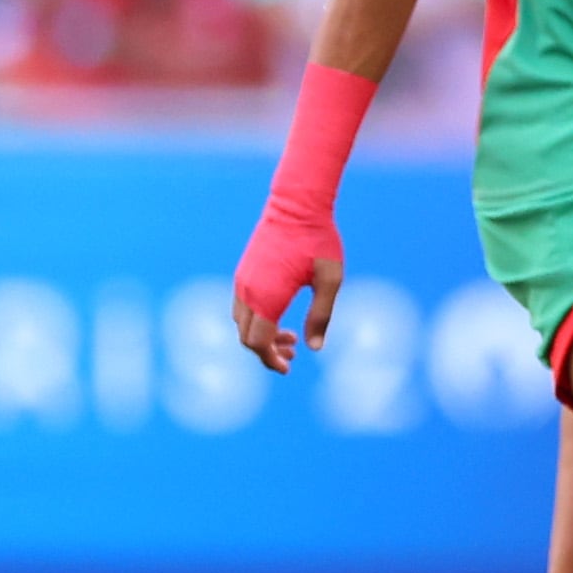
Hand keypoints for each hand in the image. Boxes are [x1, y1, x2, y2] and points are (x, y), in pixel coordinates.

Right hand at [232, 205, 342, 372]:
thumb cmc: (318, 240)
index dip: (269, 360)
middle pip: (246, 337)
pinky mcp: (243, 272)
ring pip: (242, 323)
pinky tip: (280, 318)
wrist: (296, 204)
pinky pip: (242, 307)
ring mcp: (242, 280)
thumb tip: (314, 348)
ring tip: (293, 339)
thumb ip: (321, 315)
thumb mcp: (330, 279)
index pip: (257, 343)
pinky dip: (257, 320)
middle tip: (294, 355)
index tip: (288, 368)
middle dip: (267, 352)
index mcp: (266, 296)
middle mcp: (247, 291)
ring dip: (262, 336)